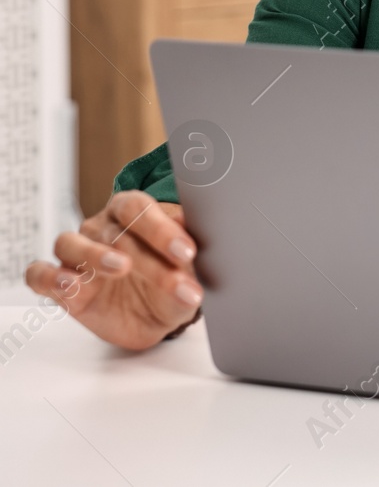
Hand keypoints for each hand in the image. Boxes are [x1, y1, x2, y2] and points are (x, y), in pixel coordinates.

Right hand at [24, 190, 202, 350]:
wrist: (159, 314)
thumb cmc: (174, 279)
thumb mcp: (191, 272)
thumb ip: (192, 262)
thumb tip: (196, 255)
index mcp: (132, 212)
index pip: (138, 207)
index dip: (161, 227)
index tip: (188, 251)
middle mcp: (100, 228)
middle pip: (114, 233)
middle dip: (149, 258)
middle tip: (175, 278)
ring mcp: (77, 255)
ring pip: (69, 243)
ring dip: (94, 255)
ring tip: (121, 267)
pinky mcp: (60, 286)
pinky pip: (38, 274)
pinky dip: (49, 277)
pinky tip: (70, 285)